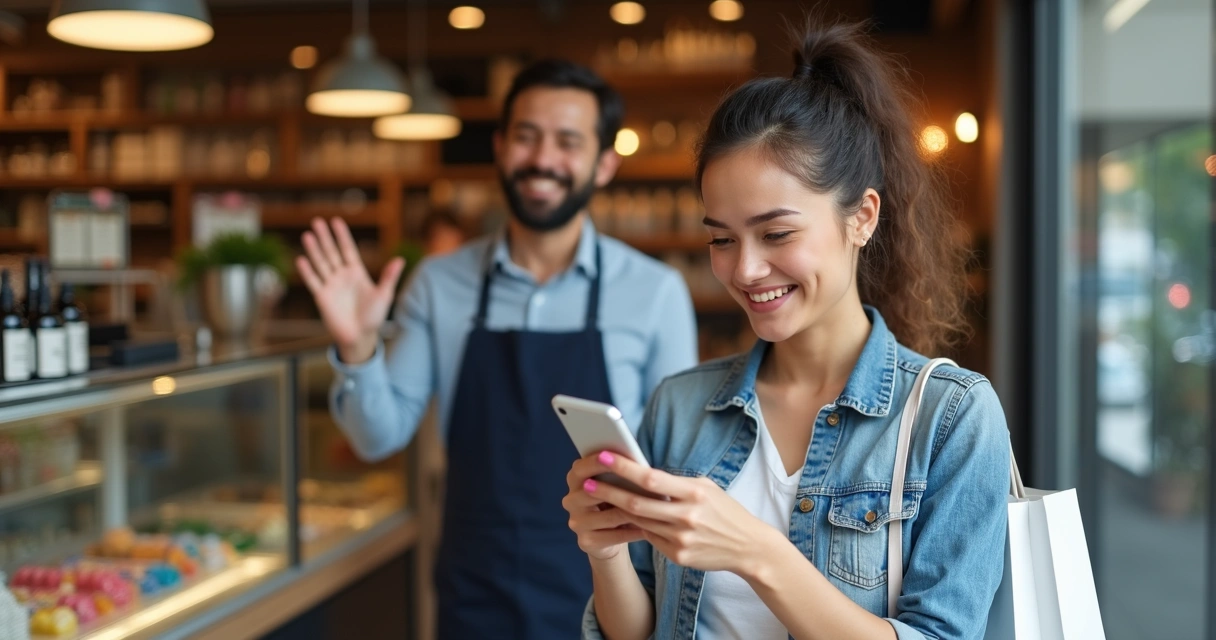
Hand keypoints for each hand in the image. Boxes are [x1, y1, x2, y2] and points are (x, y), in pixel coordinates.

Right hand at [297, 217, 404, 362]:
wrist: (361, 337)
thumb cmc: (374, 316)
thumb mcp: (384, 295)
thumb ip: (389, 277)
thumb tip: (400, 259)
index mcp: (357, 272)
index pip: (348, 249)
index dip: (342, 236)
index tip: (336, 221)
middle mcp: (342, 276)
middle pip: (332, 252)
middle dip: (325, 237)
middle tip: (317, 221)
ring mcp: (331, 285)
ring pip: (321, 263)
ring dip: (314, 250)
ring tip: (308, 235)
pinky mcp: (322, 297)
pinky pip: (313, 281)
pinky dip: (307, 271)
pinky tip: (301, 259)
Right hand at [563, 452, 647, 560]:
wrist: (608, 539)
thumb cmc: (615, 503)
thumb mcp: (615, 485)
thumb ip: (618, 473)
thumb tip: (637, 463)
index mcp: (575, 480)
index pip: (580, 468)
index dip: (595, 462)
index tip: (613, 457)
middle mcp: (571, 501)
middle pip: (591, 492)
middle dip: (618, 489)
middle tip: (643, 485)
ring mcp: (576, 523)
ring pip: (609, 516)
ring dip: (633, 513)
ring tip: (654, 508)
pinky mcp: (585, 541)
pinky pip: (614, 536)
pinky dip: (633, 532)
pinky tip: (649, 528)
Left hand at [585, 451, 773, 576]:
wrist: (748, 547)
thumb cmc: (724, 510)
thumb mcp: (706, 488)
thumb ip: (676, 483)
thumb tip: (641, 474)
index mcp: (695, 493)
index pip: (651, 478)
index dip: (624, 467)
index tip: (603, 456)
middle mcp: (687, 517)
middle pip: (636, 503)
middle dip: (607, 492)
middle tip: (586, 482)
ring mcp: (681, 539)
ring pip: (638, 522)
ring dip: (616, 509)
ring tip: (597, 496)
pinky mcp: (678, 556)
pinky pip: (649, 537)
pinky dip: (636, 526)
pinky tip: (623, 516)